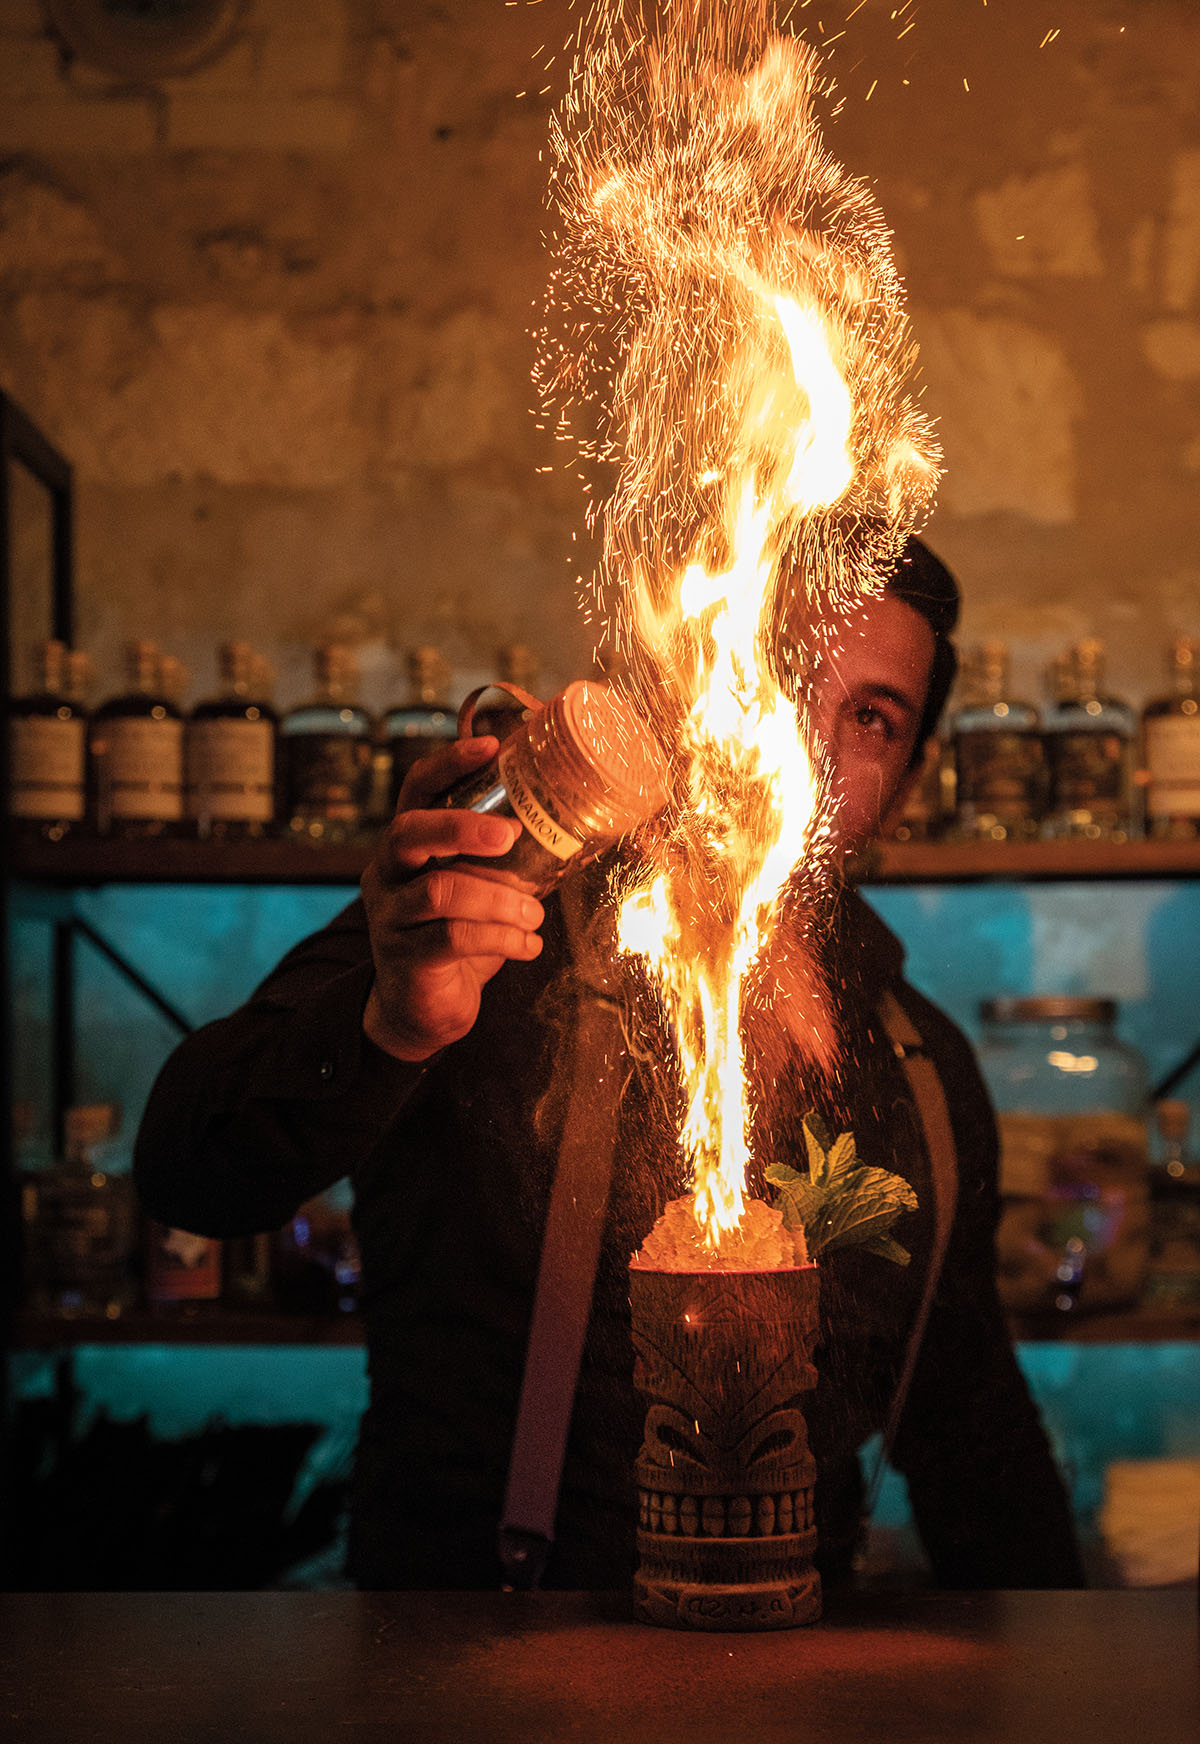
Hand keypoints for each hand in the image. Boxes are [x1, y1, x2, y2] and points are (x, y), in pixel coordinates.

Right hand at [360, 736, 544, 1060]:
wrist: (423, 1008)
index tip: (491, 746)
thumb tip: (580, 823)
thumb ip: (502, 860)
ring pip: (440, 892)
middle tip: (510, 835)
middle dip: (462, 827)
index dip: (448, 764)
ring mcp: (389, 916)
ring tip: (534, 913)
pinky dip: (503, 938)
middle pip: (408, 832)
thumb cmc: (458, 935)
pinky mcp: (404, 957)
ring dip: (500, 899)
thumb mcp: (476, 887)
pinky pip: (453, 938)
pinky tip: (529, 945)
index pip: (415, 790)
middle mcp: (386, 872)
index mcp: (406, 845)